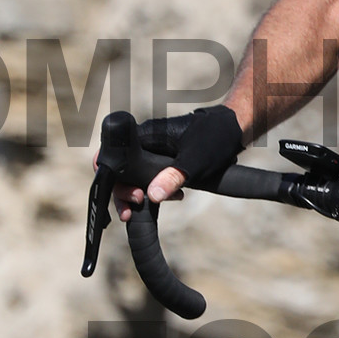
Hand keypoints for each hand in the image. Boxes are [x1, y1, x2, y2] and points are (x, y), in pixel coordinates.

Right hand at [104, 106, 242, 220]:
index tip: (113, 191)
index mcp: (146, 135)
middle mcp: (145, 142)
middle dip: (122, 191)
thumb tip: (152, 195)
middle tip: (133, 208)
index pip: (113, 152)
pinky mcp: (162, 161)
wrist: (233, 129)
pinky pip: (148, 177)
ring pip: (133, 176)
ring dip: (137, 194)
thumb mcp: (196, 160)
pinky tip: (168, 199)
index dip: (105, 172)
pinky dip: (152, 191)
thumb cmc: (215, 137)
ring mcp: (152, 152)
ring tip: (146, 206)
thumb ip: (174, 176)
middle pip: (120, 169)